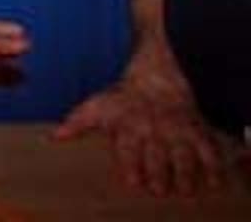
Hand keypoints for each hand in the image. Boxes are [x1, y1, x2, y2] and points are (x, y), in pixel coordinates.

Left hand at [57, 74, 228, 196]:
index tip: (133, 182)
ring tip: (183, 190)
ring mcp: (176, 130)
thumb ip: (77, 123)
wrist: (158, 75)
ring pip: (182, 154)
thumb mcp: (97, 106)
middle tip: (158, 189)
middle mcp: (152, 129)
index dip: (131, 166)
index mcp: (128, 126)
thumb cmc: (124, 97)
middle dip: (157, 174)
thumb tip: (55, 137)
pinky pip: (207, 149)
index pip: (129, 149)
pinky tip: (211, 182)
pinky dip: (211, 166)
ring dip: (183, 174)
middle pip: (156, 155)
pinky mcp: (196, 130)